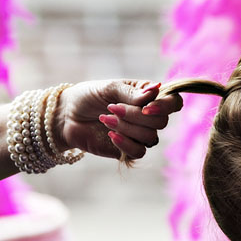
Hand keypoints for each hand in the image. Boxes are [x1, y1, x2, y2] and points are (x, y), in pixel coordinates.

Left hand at [55, 80, 182, 159]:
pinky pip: (139, 152)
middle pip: (162, 122)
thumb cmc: (88, 96)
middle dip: (136, 116)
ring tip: (105, 118)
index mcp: (148, 96)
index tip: (147, 107)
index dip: (166, 106)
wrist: (67, 116)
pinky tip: (110, 135)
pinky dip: (125, 143)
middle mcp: (148, 116)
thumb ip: (132, 93)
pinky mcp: (128, 150)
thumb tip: (155, 91)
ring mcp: (139, 134)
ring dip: (126, 128)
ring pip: (150, 138)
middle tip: (112, 108)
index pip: (174, 102)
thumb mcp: (109, 88)